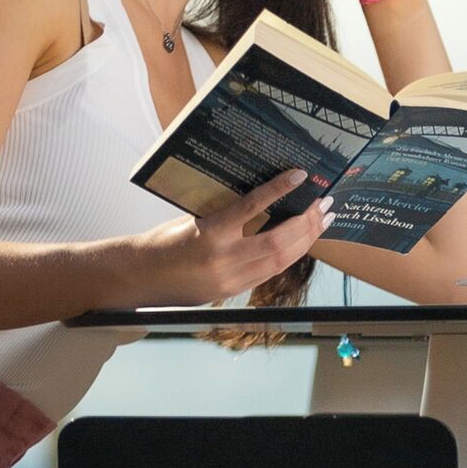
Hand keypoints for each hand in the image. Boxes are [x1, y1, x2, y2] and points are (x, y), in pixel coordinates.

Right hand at [137, 171, 333, 307]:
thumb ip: (227, 214)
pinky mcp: (231, 292)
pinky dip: (288, 255)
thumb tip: (263, 200)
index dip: (278, 190)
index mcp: (209, 232)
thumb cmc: (164, 241)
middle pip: (277, 242)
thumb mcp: (194, 218)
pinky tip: (301, 242)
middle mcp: (222, 258)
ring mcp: (229, 279)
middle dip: (307, 223)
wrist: (141, 276)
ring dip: (305, 241)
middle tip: (325, 205)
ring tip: (322, 222)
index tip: (300, 175)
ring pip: (279, 261)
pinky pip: (268, 272)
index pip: (251, 206)